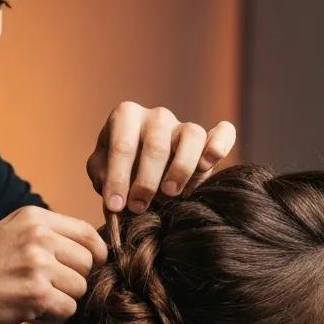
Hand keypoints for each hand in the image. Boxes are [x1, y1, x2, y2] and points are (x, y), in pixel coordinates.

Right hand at [0, 206, 107, 323]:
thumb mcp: (9, 232)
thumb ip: (46, 234)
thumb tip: (92, 248)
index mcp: (34, 218)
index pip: (87, 232)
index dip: (95, 253)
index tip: (88, 266)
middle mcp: (38, 237)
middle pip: (88, 262)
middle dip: (75, 279)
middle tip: (47, 287)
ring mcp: (37, 265)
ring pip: (81, 288)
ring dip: (63, 298)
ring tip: (33, 297)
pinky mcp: (36, 295)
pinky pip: (68, 309)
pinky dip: (53, 315)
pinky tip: (29, 309)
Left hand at [86, 102, 235, 213]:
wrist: (138, 173)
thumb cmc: (117, 171)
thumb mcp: (100, 172)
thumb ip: (103, 177)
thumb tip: (114, 195)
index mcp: (126, 116)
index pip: (122, 146)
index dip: (118, 178)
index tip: (116, 206)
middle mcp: (156, 116)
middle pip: (156, 144)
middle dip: (147, 180)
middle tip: (139, 206)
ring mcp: (182, 125)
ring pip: (191, 136)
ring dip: (181, 168)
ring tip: (170, 193)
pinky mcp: (207, 139)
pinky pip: (222, 133)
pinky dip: (221, 144)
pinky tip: (209, 163)